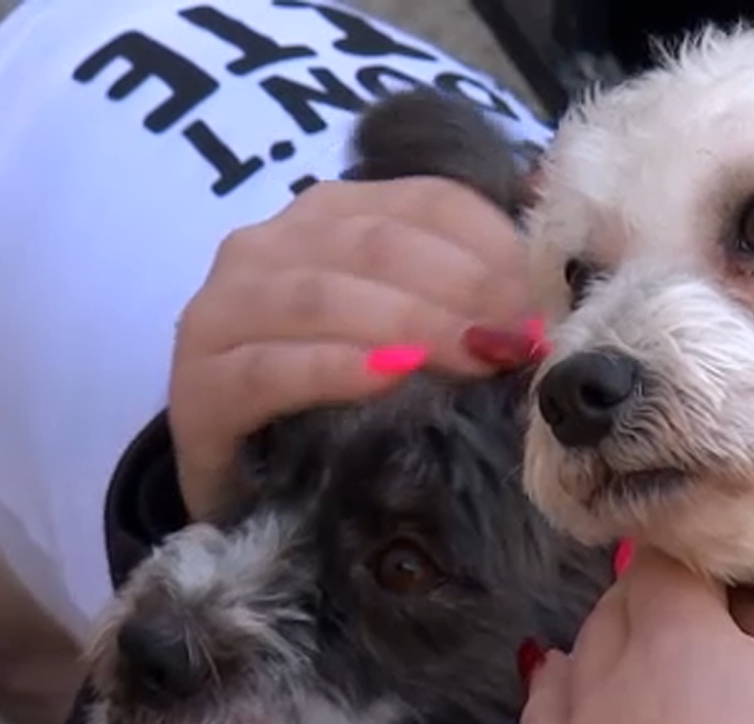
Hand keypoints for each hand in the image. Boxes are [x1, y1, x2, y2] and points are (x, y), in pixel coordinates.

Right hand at [170, 176, 538, 519]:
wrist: (247, 489)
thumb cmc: (345, 407)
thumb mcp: (416, 339)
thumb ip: (473, 292)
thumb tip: (556, 250)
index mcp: (329, 216)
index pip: (428, 203)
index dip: (496, 249)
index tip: (549, 303)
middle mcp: (267, 246)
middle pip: (380, 244)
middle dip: (465, 289)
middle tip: (523, 340)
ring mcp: (222, 311)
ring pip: (322, 295)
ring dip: (411, 323)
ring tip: (476, 358)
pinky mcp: (197, 385)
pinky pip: (270, 367)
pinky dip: (334, 368)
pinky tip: (391, 379)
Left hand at [477, 546, 753, 723]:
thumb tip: (739, 595)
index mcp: (666, 645)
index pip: (656, 575)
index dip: (683, 571)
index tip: (703, 581)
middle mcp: (595, 706)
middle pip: (599, 635)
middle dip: (631, 622)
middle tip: (666, 631)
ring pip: (543, 713)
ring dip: (563, 686)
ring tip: (570, 673)